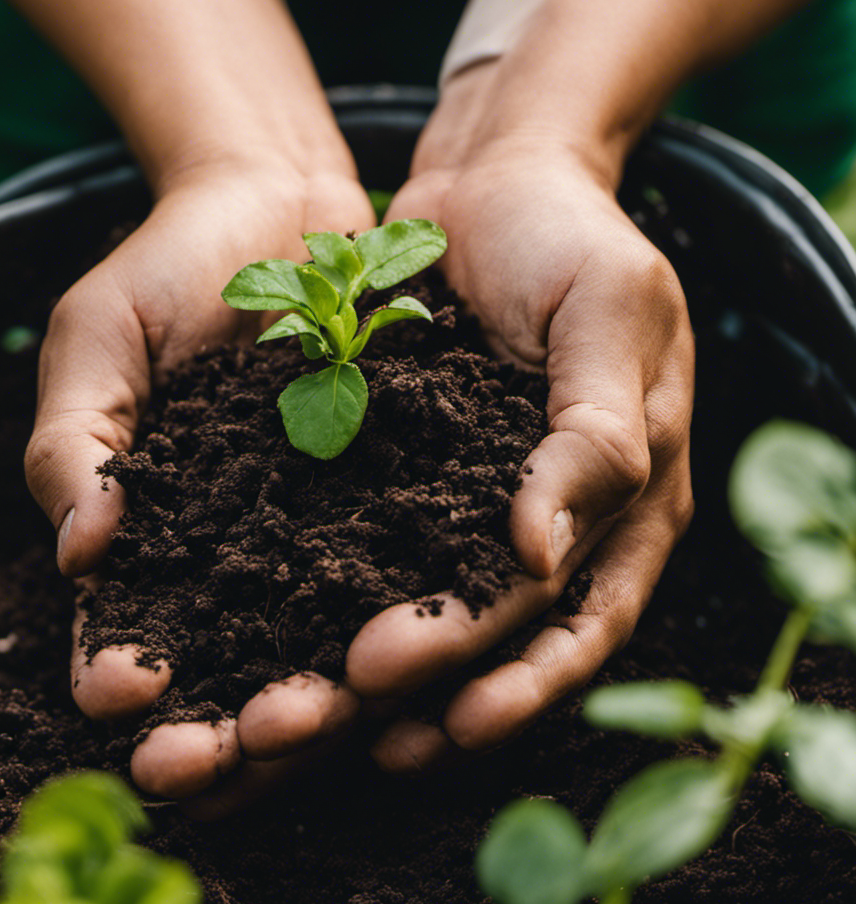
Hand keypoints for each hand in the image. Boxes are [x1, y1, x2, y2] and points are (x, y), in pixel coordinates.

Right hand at [24, 153, 374, 806]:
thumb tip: (79, 556)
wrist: (280, 200)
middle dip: (223, 715)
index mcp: (160, 531)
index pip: (131, 628)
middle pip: (235, 659)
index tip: (117, 698)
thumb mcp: (97, 343)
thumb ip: (74, 444)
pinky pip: (409, 556)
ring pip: (325, 631)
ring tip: (314, 720)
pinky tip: (417, 645)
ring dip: (318, 685)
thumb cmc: (167, 270)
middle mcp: (248, 548)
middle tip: (222, 757)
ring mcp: (329, 526)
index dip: (119, 669)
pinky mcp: (403, 490)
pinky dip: (409, 601)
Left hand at [343, 75, 694, 771]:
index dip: (523, 680)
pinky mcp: (405, 479)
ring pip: (430, 611)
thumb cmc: (568, 236)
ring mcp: (474, 506)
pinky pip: (370, 549)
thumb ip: (596, 434)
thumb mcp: (608, 313)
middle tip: (349, 715)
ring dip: (372, 674)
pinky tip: (278, 632)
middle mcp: (553, 524)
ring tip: (305, 722)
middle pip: (494, 636)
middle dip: (427, 686)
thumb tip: (544, 560)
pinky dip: (329, 596)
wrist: (493, 181)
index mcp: (626, 502)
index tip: (454, 719)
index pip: (579, 620)